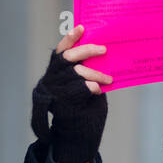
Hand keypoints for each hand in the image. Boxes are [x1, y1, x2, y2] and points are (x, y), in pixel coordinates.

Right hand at [30, 26, 112, 162]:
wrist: (77, 134)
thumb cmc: (84, 107)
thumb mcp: (86, 85)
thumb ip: (88, 70)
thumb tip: (103, 54)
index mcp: (58, 70)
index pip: (62, 50)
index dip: (71, 38)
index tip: (82, 27)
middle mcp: (53, 77)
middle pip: (69, 57)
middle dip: (87, 51)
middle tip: (104, 50)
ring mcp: (55, 90)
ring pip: (76, 73)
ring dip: (94, 74)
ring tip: (108, 79)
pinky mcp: (60, 102)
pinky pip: (77, 88)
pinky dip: (89, 86)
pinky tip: (97, 89)